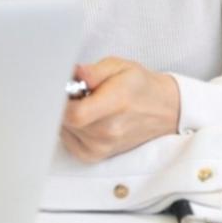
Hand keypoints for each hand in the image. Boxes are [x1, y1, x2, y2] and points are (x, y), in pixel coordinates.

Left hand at [60, 57, 179, 162]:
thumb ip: (94, 71)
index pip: (75, 114)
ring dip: (66, 116)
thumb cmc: (138, 86)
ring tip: (84, 104)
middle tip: (75, 91)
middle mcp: (109, 131)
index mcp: (116, 103)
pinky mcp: (96, 156)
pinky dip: (69, 129)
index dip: (60, 101)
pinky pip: (68, 143)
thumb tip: (75, 73)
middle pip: (66, 121)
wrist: (160, 110)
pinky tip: (82, 118)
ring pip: (65, 131)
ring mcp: (103, 147)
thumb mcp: (119, 66)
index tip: (62, 88)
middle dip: (62, 104)